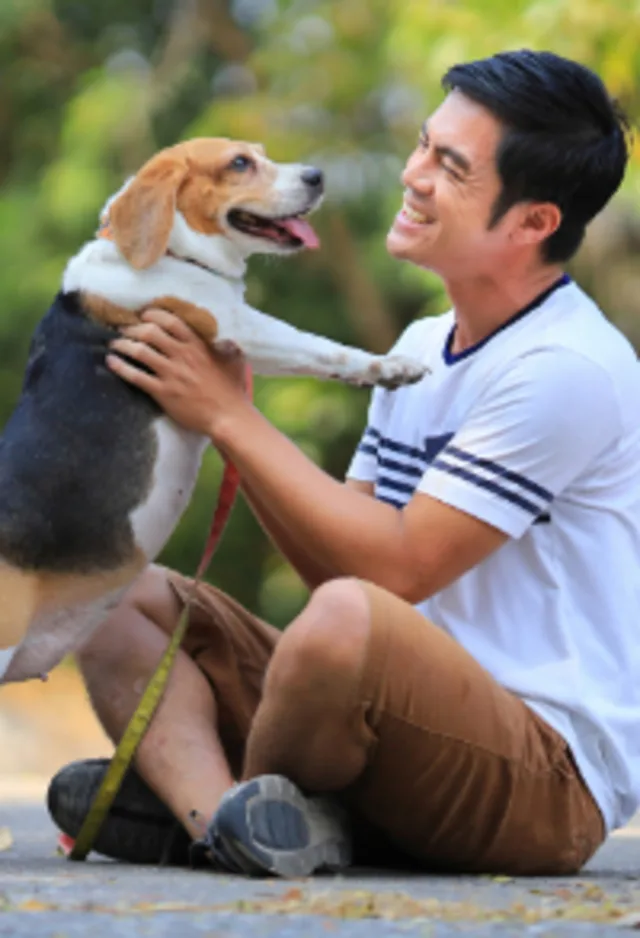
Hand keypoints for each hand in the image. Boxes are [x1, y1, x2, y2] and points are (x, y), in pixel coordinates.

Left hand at [107, 308, 249, 437]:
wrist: (228, 417)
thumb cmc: (232, 391)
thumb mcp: (234, 362)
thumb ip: (226, 346)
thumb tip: (225, 338)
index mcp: (197, 346)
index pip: (171, 321)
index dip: (153, 314)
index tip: (143, 314)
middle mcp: (182, 356)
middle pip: (150, 332)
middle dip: (133, 328)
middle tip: (124, 329)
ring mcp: (171, 374)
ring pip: (140, 351)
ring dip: (122, 344)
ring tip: (114, 343)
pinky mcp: (163, 392)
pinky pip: (136, 376)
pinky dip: (120, 367)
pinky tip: (110, 362)